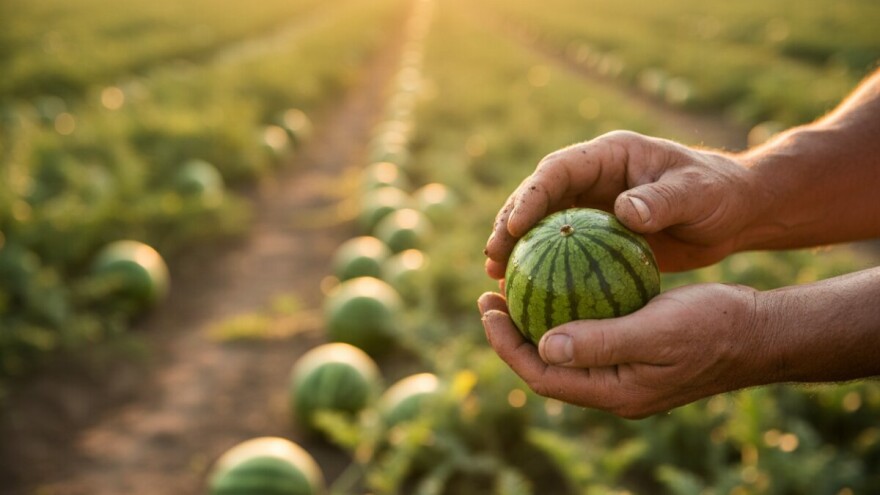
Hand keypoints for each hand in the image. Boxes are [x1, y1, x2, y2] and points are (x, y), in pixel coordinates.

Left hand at [477, 284, 769, 418]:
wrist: (759, 332)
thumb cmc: (713, 327)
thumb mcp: (657, 330)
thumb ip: (601, 342)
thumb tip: (543, 346)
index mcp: (614, 392)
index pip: (542, 376)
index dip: (507, 345)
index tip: (488, 308)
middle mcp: (613, 389)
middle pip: (547, 367)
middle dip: (513, 335)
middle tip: (490, 296)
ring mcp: (624, 374)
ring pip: (565, 352)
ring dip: (537, 325)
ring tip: (514, 290)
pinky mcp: (635, 354)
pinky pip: (588, 337)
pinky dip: (567, 314)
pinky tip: (560, 285)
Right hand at [484, 131, 764, 275]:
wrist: (734, 210)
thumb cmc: (719, 194)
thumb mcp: (697, 194)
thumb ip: (662, 200)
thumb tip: (624, 211)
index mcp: (608, 155)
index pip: (557, 170)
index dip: (530, 196)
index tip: (513, 228)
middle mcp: (592, 176)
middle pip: (537, 196)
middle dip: (509, 224)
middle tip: (492, 258)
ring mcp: (590, 204)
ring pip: (542, 223)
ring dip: (516, 248)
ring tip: (496, 276)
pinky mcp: (596, 231)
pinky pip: (561, 248)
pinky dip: (543, 266)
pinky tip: (528, 295)